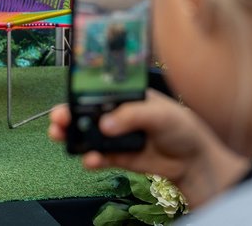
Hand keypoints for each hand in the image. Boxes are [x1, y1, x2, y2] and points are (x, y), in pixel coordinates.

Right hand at [48, 91, 248, 207]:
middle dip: (69, 114)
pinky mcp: (118, 155)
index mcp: (126, 95)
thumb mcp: (160, 115)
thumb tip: (106, 124)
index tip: (68, 97)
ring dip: (72, 136)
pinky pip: (99, 156)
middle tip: (58, 119)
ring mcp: (116, 134)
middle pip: (87, 111)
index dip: (80, 92)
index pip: (99, 89)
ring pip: (88, 134)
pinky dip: (91, 158)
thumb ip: (132, 116)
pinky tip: (89, 159)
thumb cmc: (181, 128)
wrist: (193, 161)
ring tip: (61, 137)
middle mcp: (117, 113)